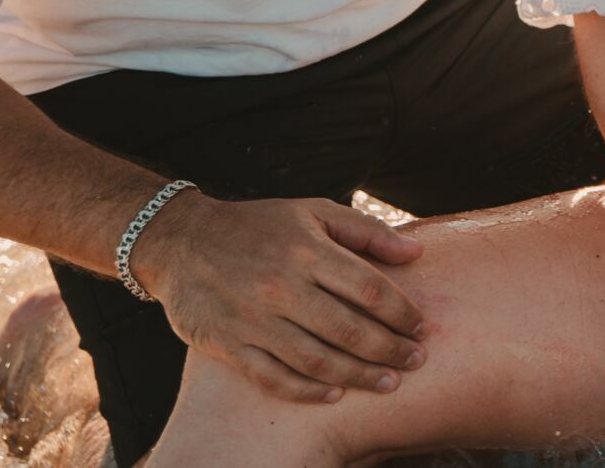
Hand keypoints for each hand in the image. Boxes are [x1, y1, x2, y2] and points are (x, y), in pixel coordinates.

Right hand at [134, 191, 429, 402]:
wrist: (181, 241)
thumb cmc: (258, 225)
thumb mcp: (312, 211)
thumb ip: (365, 231)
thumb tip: (416, 252)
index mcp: (306, 250)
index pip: (368, 288)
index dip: (402, 312)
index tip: (423, 327)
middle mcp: (280, 286)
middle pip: (348, 330)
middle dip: (390, 349)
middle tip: (417, 360)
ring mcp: (253, 320)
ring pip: (316, 360)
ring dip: (359, 376)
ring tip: (389, 382)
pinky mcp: (229, 345)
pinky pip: (274, 378)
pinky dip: (308, 391)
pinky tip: (336, 393)